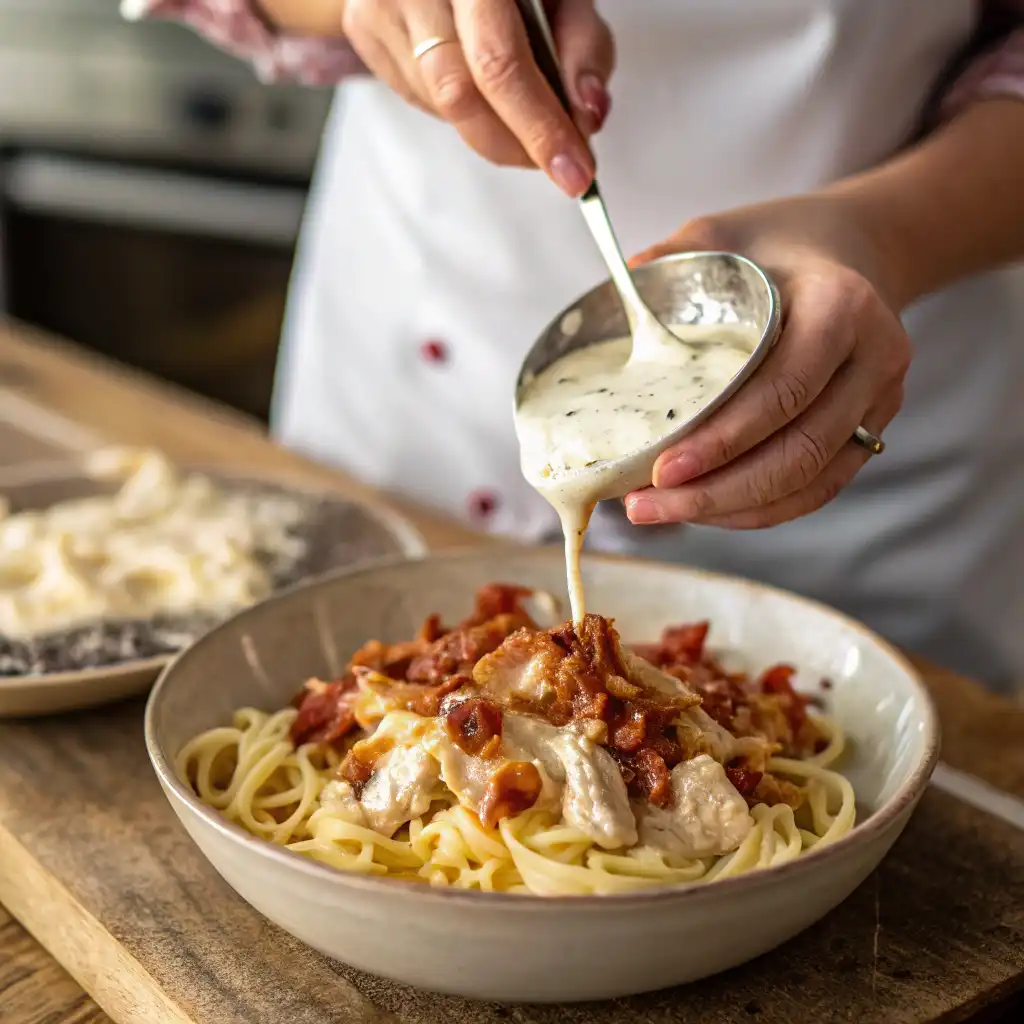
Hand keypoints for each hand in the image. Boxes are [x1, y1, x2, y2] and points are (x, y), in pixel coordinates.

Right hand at [341, 0, 613, 194]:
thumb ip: (582, 48)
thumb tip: (588, 116)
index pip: (499, 65)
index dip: (538, 129)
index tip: (573, 172)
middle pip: (459, 96)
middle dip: (515, 145)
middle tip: (555, 163)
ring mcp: (380, 5)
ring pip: (439, 105)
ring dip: (489, 126)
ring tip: (520, 109)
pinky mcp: (364, 26)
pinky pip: (417, 98)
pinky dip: (459, 109)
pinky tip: (477, 85)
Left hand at [623, 194, 911, 529]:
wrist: (855, 247)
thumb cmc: (777, 246)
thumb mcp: (721, 235)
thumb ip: (667, 264)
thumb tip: (607, 305)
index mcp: (841, 306)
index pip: (783, 391)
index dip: (722, 440)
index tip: (661, 469)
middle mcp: (874, 359)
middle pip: (798, 451)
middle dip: (717, 491)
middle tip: (645, 505)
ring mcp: (879, 401)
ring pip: (810, 482)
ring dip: (733, 508)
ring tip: (664, 512)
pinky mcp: (870, 428)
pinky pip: (819, 488)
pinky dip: (762, 509)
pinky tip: (708, 510)